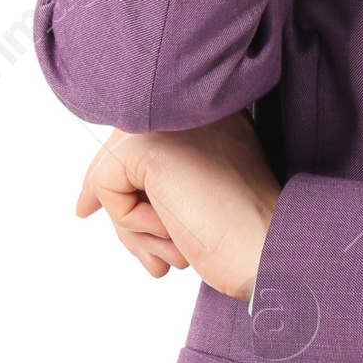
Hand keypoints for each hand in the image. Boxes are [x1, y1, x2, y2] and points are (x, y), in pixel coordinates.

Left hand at [76, 115, 279, 303]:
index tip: (91, 207)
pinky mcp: (150, 146)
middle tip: (105, 230)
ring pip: (113, 170)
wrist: (271, 252)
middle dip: (110, 198)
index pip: (146, 136)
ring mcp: (171, 123)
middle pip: (122, 149)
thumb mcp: (200, 202)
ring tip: (172, 252)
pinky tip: (174, 234)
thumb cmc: (246, 239)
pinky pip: (106, 185)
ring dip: (132, 226)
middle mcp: (194, 110)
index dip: (118, 175)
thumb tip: (91, 195)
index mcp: (215, 118)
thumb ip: (159, 186)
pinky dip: (129, 223)